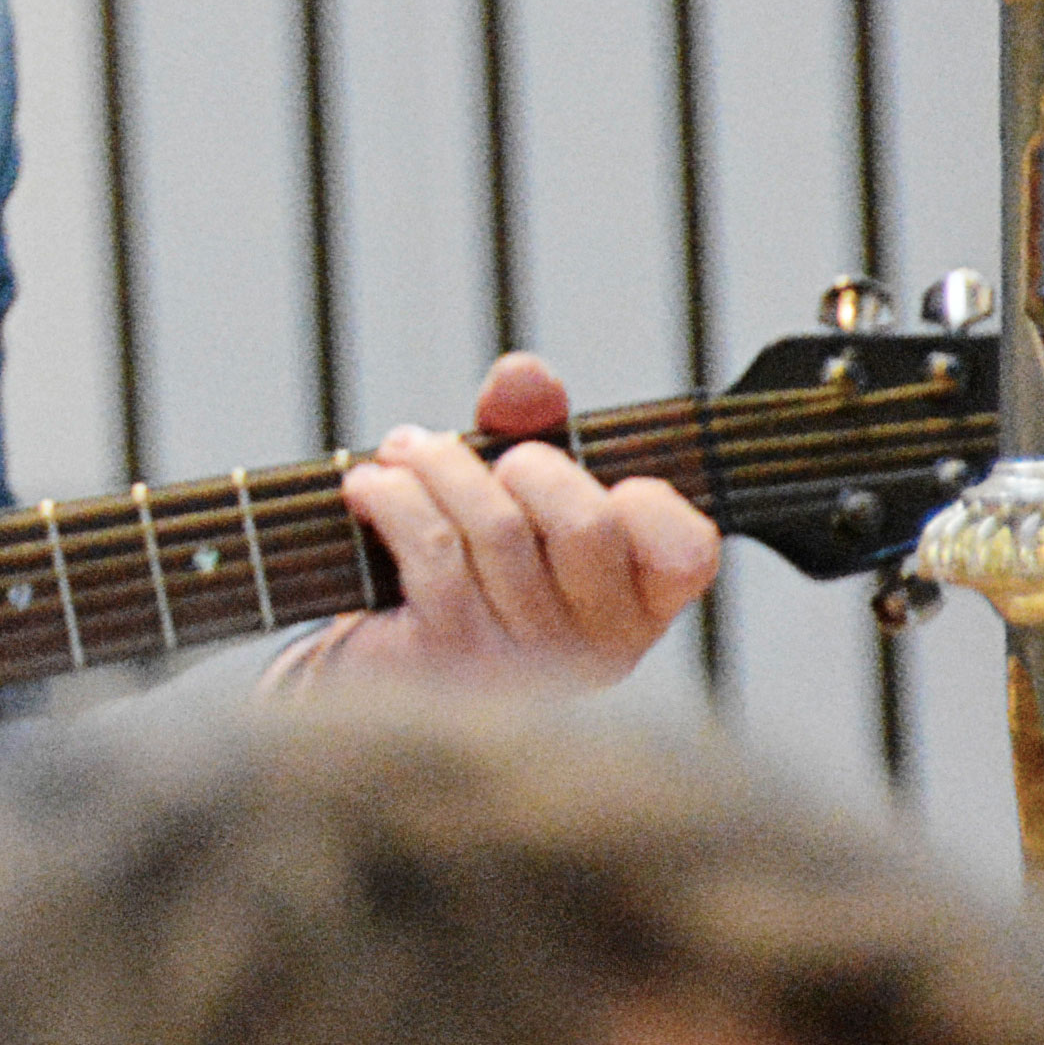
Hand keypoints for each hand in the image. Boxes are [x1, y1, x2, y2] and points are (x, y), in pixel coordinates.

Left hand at [308, 353, 715, 689]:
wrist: (356, 670)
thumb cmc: (449, 576)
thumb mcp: (505, 494)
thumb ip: (531, 428)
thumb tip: (525, 375)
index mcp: (635, 610)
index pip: (687, 550)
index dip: (645, 497)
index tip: (587, 478)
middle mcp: (597, 651)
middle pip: (587, 521)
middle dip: (522, 463)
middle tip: (471, 459)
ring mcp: (526, 665)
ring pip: (498, 526)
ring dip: (437, 465)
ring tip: (402, 454)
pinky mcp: (450, 662)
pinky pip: (433, 549)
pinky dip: (392, 497)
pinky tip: (367, 488)